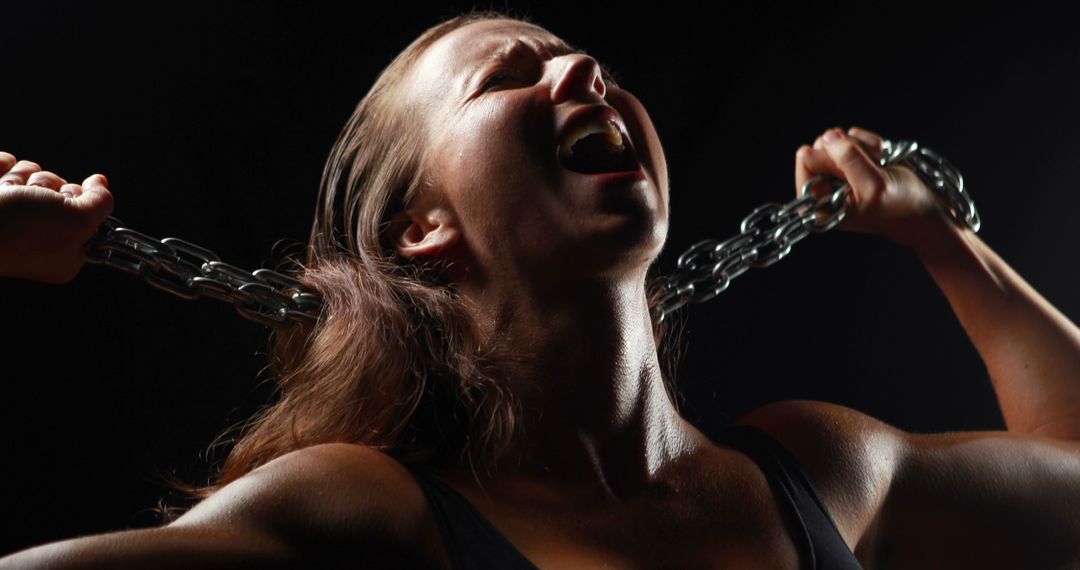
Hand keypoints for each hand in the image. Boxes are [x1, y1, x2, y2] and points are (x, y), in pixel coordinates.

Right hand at [0, 152, 114, 282]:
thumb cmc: (22, 229)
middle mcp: (37, 237)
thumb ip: (100, 202)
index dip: (80, 201)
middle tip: (33, 201)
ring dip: (22, 177)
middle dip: (48, 186)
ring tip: (8, 193)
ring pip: (33, 175)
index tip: (70, 201)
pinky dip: (1, 167)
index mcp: (62, 254)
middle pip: (60, 190)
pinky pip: (6, 164)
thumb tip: (100, 183)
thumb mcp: (78, 220)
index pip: (87, 215)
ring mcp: (9, 215)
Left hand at [794, 126, 952, 248]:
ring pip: (838, 138)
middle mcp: (821, 187)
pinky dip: (872, 144)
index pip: (806, 158)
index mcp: (815, 202)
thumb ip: (848, 160)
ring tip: (879, 168)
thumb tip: (828, 136)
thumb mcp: (873, 185)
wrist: (924, 211)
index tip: (854, 175)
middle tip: (871, 171)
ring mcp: (836, 172)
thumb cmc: (900, 205)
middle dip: (851, 152)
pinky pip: (853, 135)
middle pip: (821, 144)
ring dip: (865, 149)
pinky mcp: (852, 160)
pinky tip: (883, 161)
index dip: (833, 159)